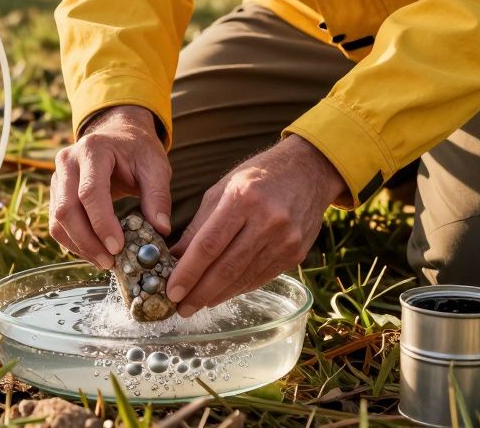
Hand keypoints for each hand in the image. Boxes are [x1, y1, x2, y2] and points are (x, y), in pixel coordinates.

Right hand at [49, 105, 171, 269]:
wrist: (118, 134)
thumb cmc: (138, 150)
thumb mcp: (156, 166)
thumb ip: (159, 196)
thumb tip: (161, 229)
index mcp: (93, 149)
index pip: (90, 192)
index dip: (101, 223)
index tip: (118, 247)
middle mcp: (68, 161)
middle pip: (66, 209)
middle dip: (87, 241)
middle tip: (110, 262)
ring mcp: (57, 176)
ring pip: (57, 219)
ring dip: (79, 246)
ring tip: (105, 262)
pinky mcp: (55, 191)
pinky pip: (56, 223)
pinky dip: (73, 242)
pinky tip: (94, 252)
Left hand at [166, 135, 346, 315]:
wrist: (308, 171)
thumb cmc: (258, 176)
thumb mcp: (223, 189)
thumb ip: (199, 225)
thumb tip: (174, 258)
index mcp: (242, 198)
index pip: (209, 244)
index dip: (188, 272)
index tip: (171, 291)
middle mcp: (267, 220)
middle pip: (227, 267)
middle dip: (200, 293)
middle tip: (180, 308)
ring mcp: (285, 240)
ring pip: (244, 278)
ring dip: (217, 295)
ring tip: (197, 303)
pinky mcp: (295, 254)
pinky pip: (260, 278)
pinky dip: (238, 288)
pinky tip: (222, 293)